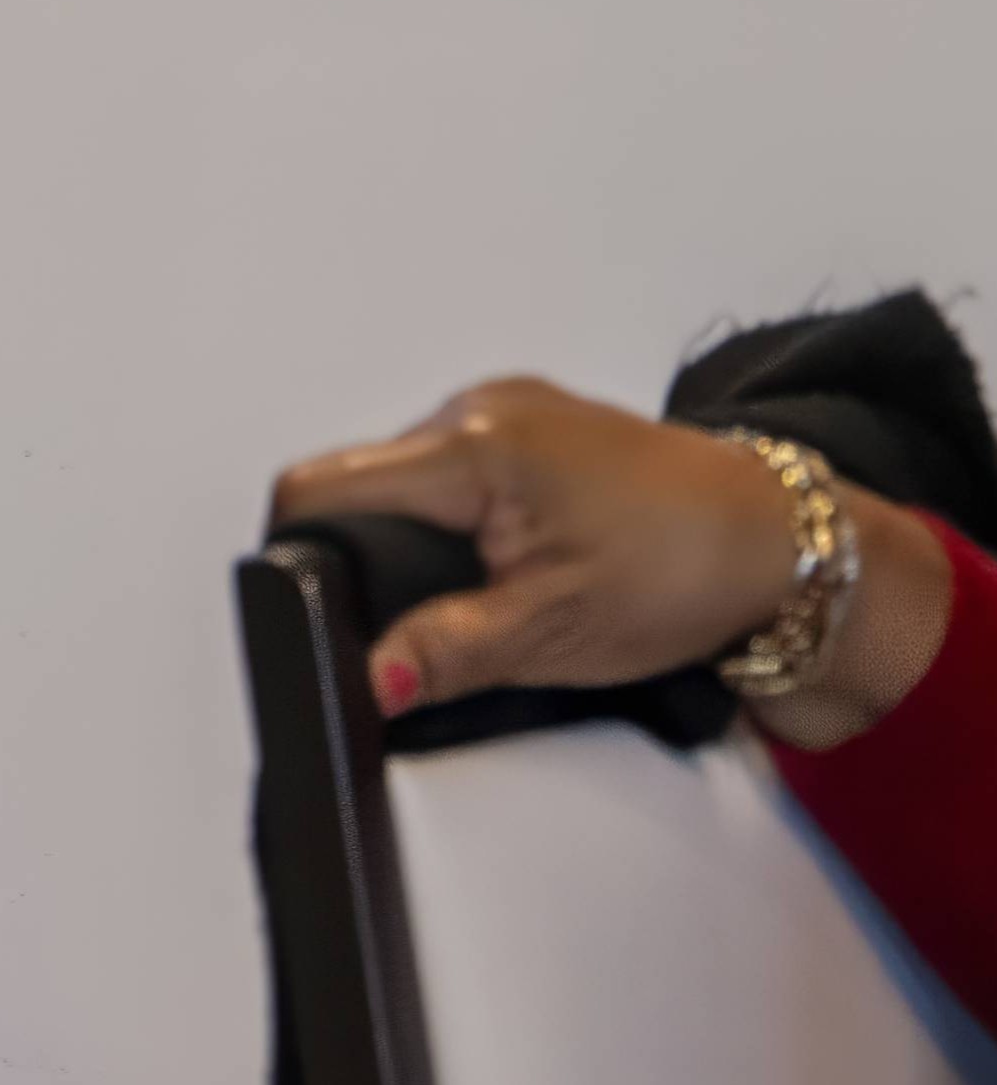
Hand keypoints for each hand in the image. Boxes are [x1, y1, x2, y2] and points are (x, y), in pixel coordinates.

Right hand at [267, 371, 949, 747]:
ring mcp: (509, 403)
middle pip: (368, 480)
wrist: (785, 544)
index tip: (308, 605)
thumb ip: (448, 652)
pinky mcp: (538, 416)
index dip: (299, 549)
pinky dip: (467, 511)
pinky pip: (462, 461)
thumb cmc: (684, 575)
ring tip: (482, 593)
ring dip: (426, 531)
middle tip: (418, 621)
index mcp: (471, 447)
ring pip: (415, 471)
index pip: (325, 487)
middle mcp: (478, 405)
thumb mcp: (556, 634)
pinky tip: (511, 558)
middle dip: (375, 552)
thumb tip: (370, 680)